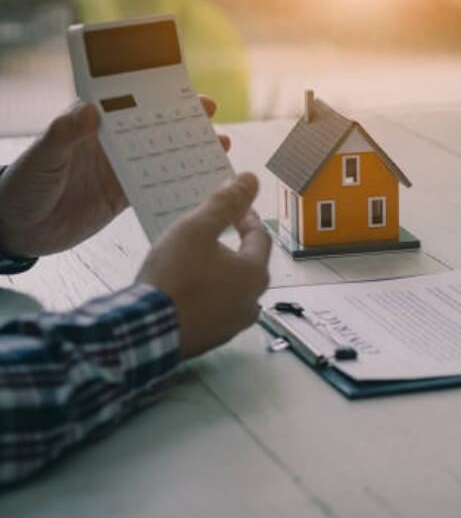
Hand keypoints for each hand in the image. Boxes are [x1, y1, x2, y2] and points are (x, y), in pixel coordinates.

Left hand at [0, 97, 230, 257]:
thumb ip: (64, 134)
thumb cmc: (21, 187)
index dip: (155, 95)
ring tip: (218, 145)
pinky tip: (200, 180)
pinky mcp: (122, 196)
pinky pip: (156, 186)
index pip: (127, 104)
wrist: (17, 230)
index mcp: (88, 127)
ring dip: (187, 150)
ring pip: (160, 155)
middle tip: (211, 112)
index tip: (182, 89)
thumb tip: (89, 109)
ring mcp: (118, 171)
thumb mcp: (41, 158)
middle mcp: (108, 145)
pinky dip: (178, 182)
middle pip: (151, 127)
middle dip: (182, 119)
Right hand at [136, 173, 271, 358]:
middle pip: (248, 265)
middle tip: (211, 232)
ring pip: (232, 288)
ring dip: (219, 272)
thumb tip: (249, 179)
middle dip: (232, 246)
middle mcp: (252, 301)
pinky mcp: (212, 338)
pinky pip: (215, 309)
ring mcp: (232, 324)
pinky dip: (205, 295)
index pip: (260, 237)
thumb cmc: (173, 278)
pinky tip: (184, 288)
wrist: (145, 331)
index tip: (233, 208)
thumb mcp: (197, 229)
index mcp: (255, 274)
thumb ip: (225, 203)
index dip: (246, 217)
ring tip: (194, 259)